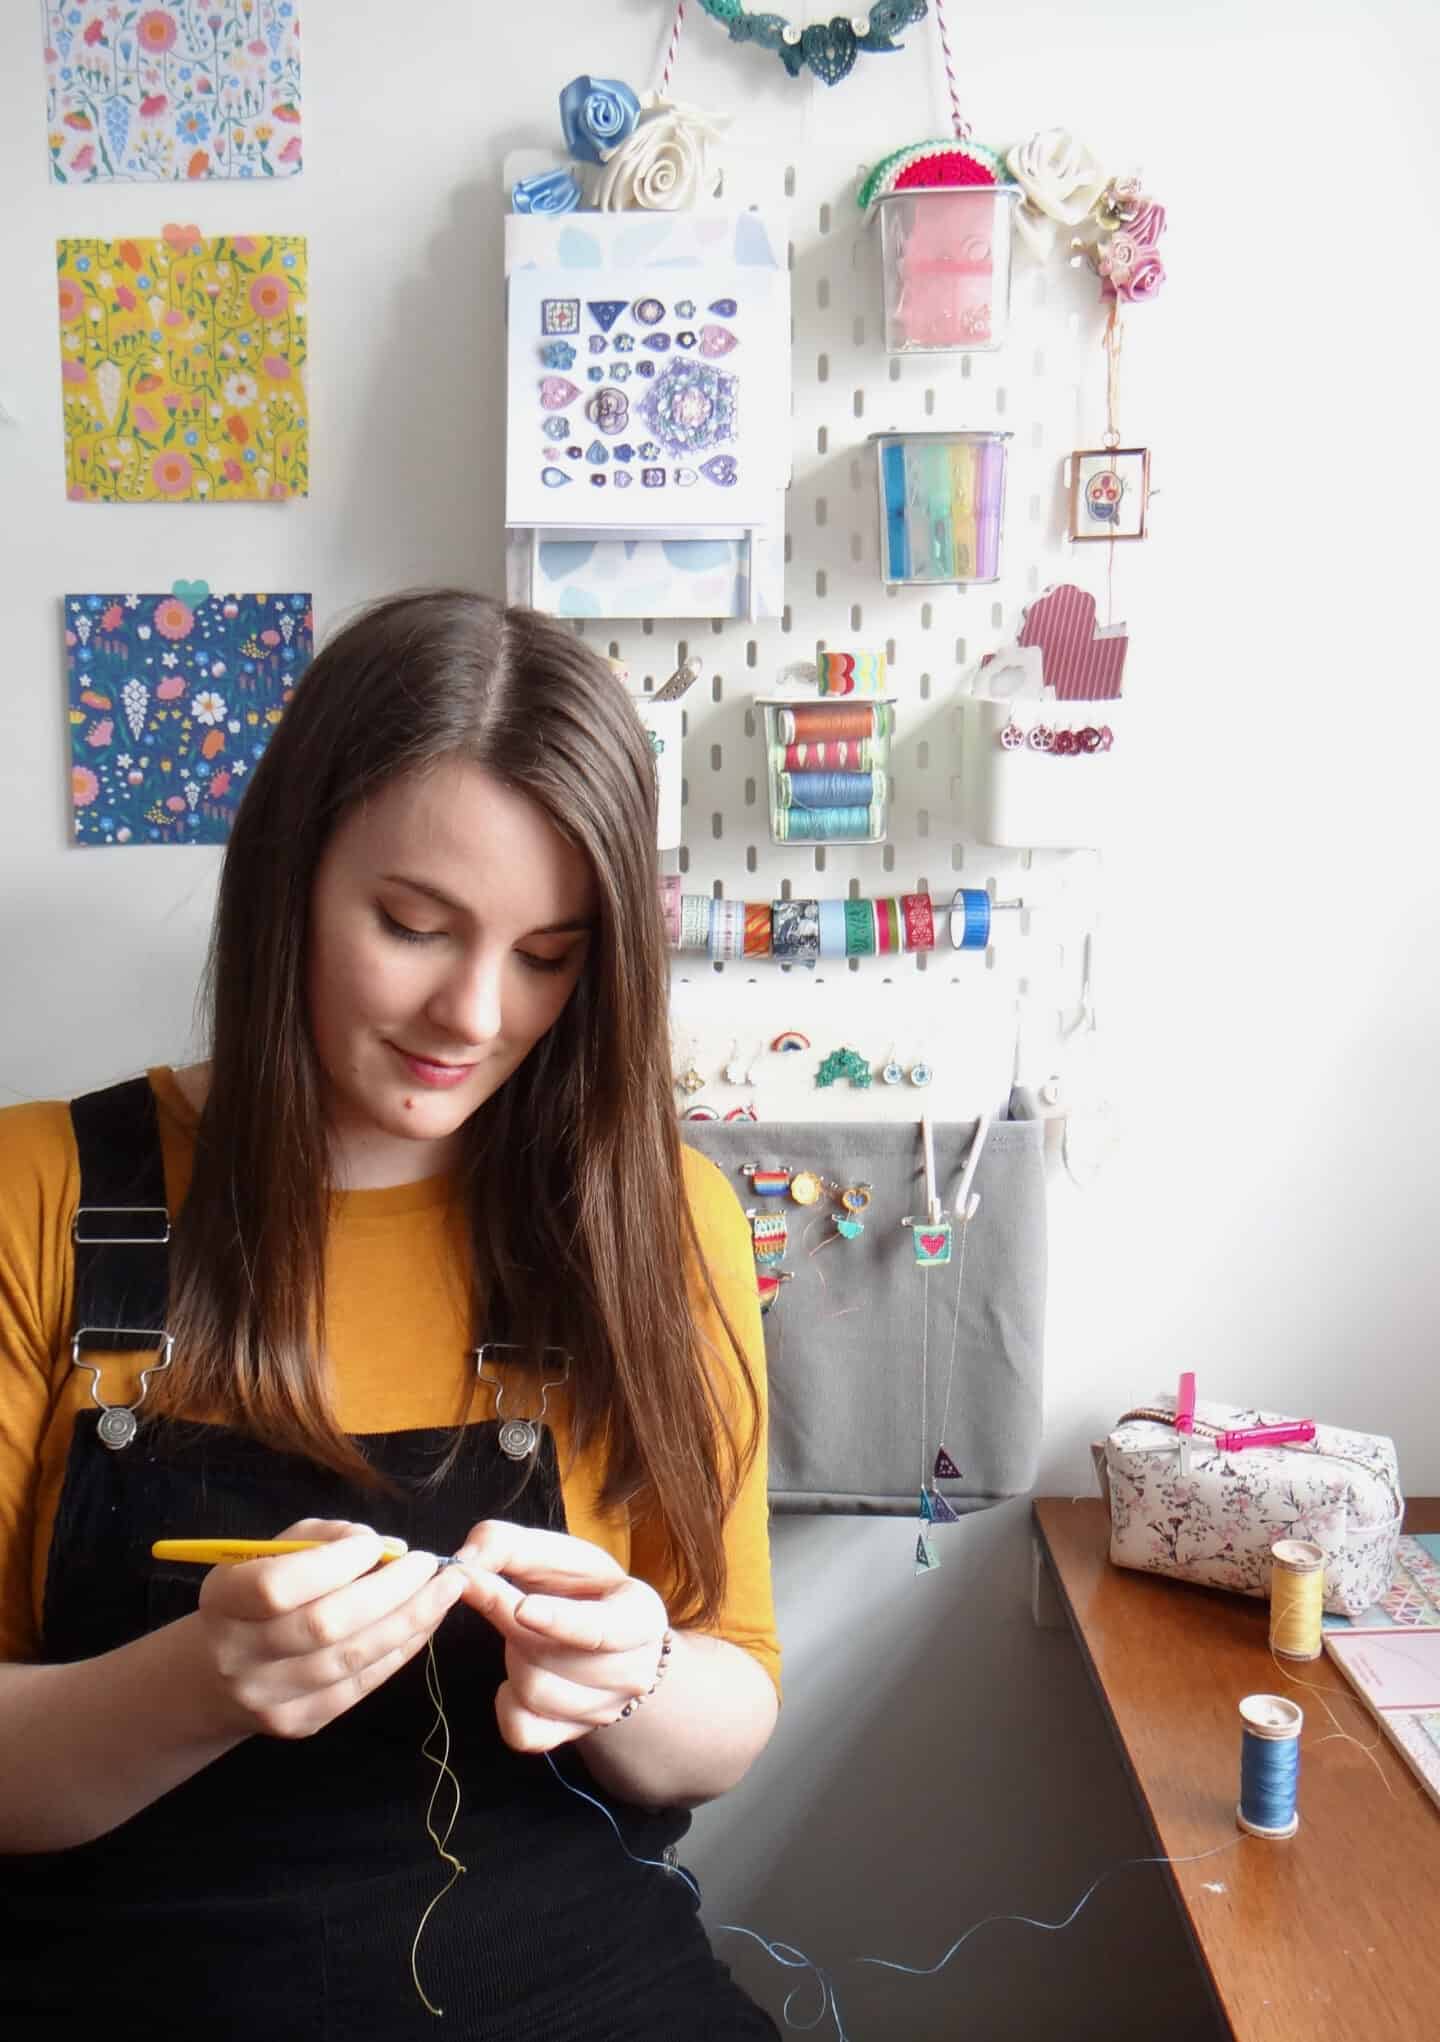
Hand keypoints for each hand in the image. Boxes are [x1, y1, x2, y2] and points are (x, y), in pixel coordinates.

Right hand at [190, 1518, 467, 1739]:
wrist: (218, 1676)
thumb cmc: (255, 1594)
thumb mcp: (271, 1551)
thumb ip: (324, 1540)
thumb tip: (385, 1548)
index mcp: (223, 1600)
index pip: (277, 1586)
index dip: (334, 1564)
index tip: (376, 1545)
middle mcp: (239, 1655)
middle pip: (324, 1626)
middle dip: (391, 1591)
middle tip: (431, 1564)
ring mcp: (271, 1697)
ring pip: (352, 1658)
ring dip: (409, 1620)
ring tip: (445, 1590)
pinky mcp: (302, 1722)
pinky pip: (363, 1683)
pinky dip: (402, 1649)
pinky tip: (426, 1622)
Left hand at [455, 1521, 668, 1753]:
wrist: (609, 1639)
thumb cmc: (583, 1589)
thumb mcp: (560, 1555)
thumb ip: (510, 1544)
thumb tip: (466, 1561)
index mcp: (640, 1618)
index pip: (602, 1630)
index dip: (560, 1621)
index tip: (522, 1608)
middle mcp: (633, 1673)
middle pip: (552, 1659)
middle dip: (508, 1621)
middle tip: (482, 1587)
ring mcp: (604, 1711)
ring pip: (534, 1691)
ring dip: (511, 1656)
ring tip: (521, 1633)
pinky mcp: (572, 1735)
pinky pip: (523, 1731)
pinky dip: (505, 1703)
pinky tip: (514, 1678)